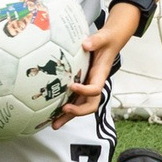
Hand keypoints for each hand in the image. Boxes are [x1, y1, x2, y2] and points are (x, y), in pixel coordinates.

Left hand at [54, 4, 137, 126]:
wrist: (110, 42)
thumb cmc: (108, 40)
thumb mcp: (104, 37)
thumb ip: (96, 40)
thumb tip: (86, 44)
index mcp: (100, 74)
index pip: (96, 89)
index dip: (86, 91)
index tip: (73, 86)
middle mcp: (94, 83)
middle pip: (89, 104)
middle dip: (77, 111)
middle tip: (63, 110)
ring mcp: (87, 86)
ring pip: (80, 106)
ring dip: (68, 116)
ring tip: (54, 124)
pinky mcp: (81, 84)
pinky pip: (74, 99)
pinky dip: (64, 108)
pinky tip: (51, 113)